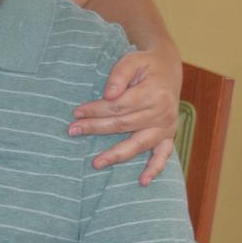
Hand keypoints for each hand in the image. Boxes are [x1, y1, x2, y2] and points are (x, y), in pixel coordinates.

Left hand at [69, 48, 180, 184]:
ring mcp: (166, 126)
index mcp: (153, 93)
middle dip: (96, 128)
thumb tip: (109, 95)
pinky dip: (155, 169)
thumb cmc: (146, 65)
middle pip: (123, 125)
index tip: (77, 113)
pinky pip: (163, 155)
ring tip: (96, 163)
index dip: (96, 110)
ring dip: (116, 154)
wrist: (168, 69)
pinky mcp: (168, 135)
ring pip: (138, 143)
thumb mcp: (132, 60)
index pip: (118, 106)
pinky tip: (143, 181)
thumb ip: (119, 75)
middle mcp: (162, 113)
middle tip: (73, 131)